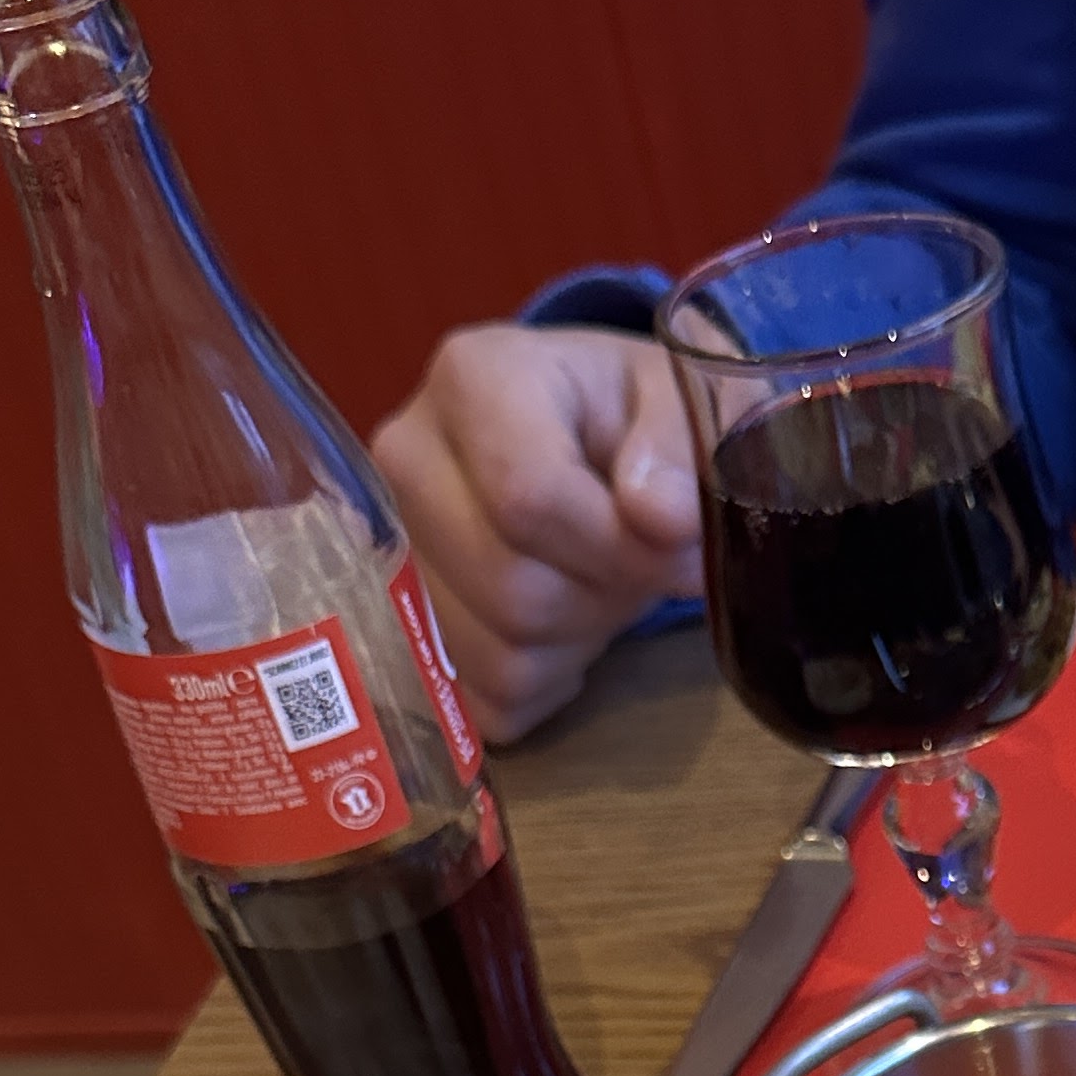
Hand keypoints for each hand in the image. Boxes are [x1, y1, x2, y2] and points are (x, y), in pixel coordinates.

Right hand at [373, 323, 703, 739]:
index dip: (620, 548)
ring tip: (600, 584)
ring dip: (579, 641)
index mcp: (472, 380)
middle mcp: (408, 458)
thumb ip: (681, 446)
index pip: (528, 498)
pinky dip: (548, 681)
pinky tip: (567, 626)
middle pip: (511, 586)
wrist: (579, 437)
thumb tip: (662, 519)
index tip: (682, 553)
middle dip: (602, 596)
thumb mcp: (679, 399)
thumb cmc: (631, 415)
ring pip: (498, 653)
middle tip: (638, 566)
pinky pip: (487, 696)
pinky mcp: (404, 627)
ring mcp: (393, 547)